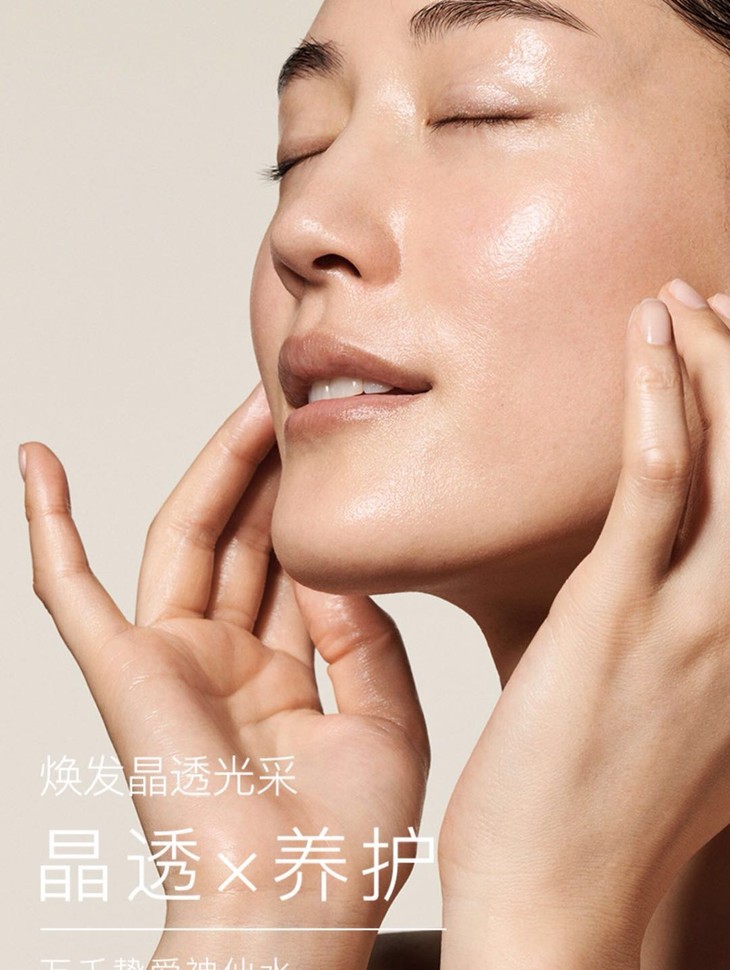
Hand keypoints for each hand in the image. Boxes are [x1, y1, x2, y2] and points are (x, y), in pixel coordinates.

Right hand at [21, 384, 428, 964]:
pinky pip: (69, 589)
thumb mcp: (386, 721)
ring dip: (214, 468)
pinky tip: (39, 463)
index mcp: (281, 677)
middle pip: (243, 536)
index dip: (315, 505)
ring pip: (183, 537)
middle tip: (303, 400)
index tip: (345, 444)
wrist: (292, 913)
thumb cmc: (345, 843)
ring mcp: (168, 660)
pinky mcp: (121, 669)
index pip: (294, 567)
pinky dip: (49, 527)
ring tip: (255, 401)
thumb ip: (364, 636)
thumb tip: (335, 565)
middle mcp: (222, 661)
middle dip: (273, 468)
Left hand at [439, 280, 729, 968]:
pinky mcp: (620, 617)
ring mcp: (698, 622)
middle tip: (719, 308)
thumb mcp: (689, 730)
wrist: (562, 906)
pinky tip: (650, 342)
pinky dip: (661, 398)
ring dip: (714, 364)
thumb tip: (684, 598)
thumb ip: (701, 656)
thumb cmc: (606, 818)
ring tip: (679, 304)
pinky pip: (657, 484)